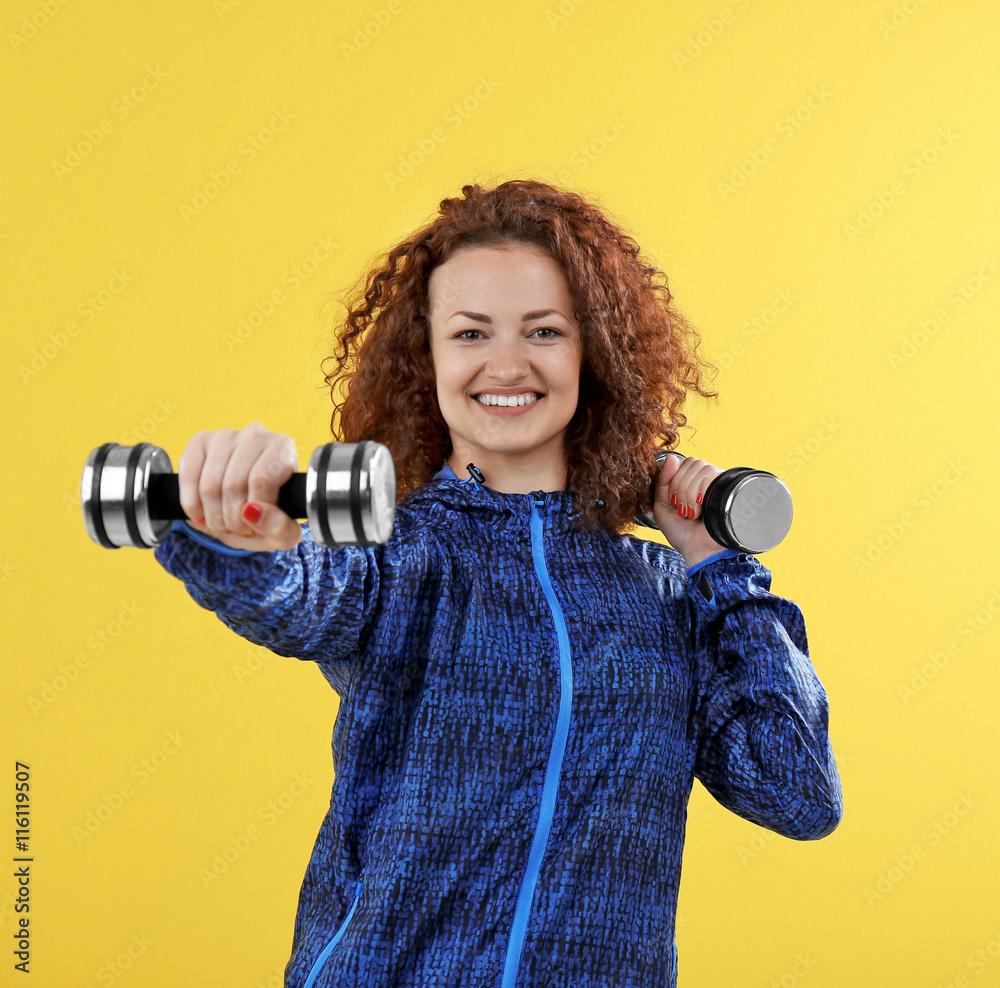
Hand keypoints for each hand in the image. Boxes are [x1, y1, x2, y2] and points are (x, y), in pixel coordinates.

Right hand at [177, 422, 302, 551]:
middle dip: (231, 519)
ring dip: (212, 516)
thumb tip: (252, 512)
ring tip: (223, 524)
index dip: (254, 512)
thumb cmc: (270, 516)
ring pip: (209, 484)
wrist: (245, 508)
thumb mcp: (285, 531)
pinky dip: (191, 504)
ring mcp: (225, 436)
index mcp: (282, 448)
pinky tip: (202, 515)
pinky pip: (188, 476)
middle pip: (233, 484)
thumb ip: (280, 527)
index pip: (261, 480)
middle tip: (237, 529)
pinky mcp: (200, 441)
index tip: (254, 527)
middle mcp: (255, 434)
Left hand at [651, 452, 728, 568]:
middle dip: (680, 488)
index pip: (683, 463)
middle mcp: (709, 481)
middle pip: (692, 463)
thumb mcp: (662, 506)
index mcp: (694, 482)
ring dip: (689, 494)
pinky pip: (710, 476)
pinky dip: (699, 494)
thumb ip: (662, 481)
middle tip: (683, 509)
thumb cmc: (682, 534)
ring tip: (693, 513)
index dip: (674, 480)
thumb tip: (671, 457)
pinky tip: (700, 511)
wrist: (698, 551)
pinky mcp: (729, 489)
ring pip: (701, 468)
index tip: (674, 502)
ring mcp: (720, 484)